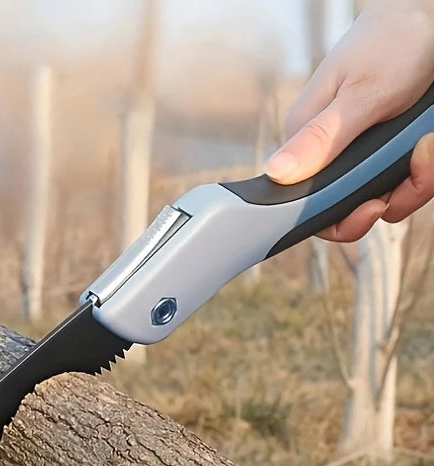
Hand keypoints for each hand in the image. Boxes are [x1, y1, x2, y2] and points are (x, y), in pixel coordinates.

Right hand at [267, 0, 433, 241]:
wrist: (429, 15)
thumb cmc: (393, 39)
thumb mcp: (360, 94)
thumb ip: (320, 139)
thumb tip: (275, 175)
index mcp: (306, 141)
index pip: (306, 205)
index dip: (339, 217)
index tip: (373, 207)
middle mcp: (329, 153)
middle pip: (349, 206)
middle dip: (390, 197)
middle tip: (417, 168)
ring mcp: (359, 154)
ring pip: (382, 196)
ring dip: (415, 181)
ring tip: (427, 146)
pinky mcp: (385, 151)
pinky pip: (402, 180)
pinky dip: (423, 169)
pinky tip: (427, 143)